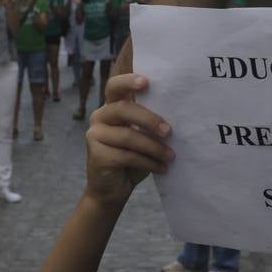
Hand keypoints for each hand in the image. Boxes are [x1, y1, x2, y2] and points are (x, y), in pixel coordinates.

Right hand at [84, 74, 172, 206]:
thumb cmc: (132, 159)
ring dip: (154, 147)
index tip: (146, 82)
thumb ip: (149, 123)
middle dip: (149, 119)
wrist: (111, 190)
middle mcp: (99, 117)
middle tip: (168, 131)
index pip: (114, 86)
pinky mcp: (96, 155)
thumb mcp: (142, 137)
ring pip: (128, 136)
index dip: (128, 82)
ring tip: (171, 156)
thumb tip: (177, 115)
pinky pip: (128, 156)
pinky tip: (161, 168)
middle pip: (123, 109)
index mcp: (111, 107)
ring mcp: (94, 135)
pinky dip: (149, 162)